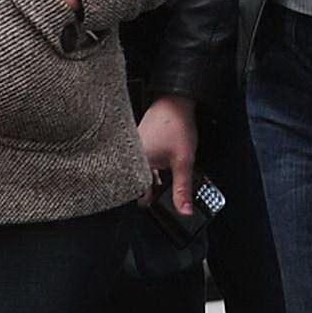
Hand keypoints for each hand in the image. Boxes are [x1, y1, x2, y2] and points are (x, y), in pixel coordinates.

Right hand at [138, 92, 198, 216]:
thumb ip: (182, 189)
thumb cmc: (176, 125)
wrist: (175, 101)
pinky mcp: (136, 143)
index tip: (158, 203)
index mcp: (135, 162)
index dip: (148, 200)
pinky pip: (140, 161)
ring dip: (153, 177)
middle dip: (151, 189)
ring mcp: (131, 148)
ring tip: (166, 170)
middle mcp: (127, 155)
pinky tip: (163, 161)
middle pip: (136, 182)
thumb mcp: (184, 162)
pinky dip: (151, 165)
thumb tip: (184, 211)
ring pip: (139, 172)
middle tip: (166, 185)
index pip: (133, 192)